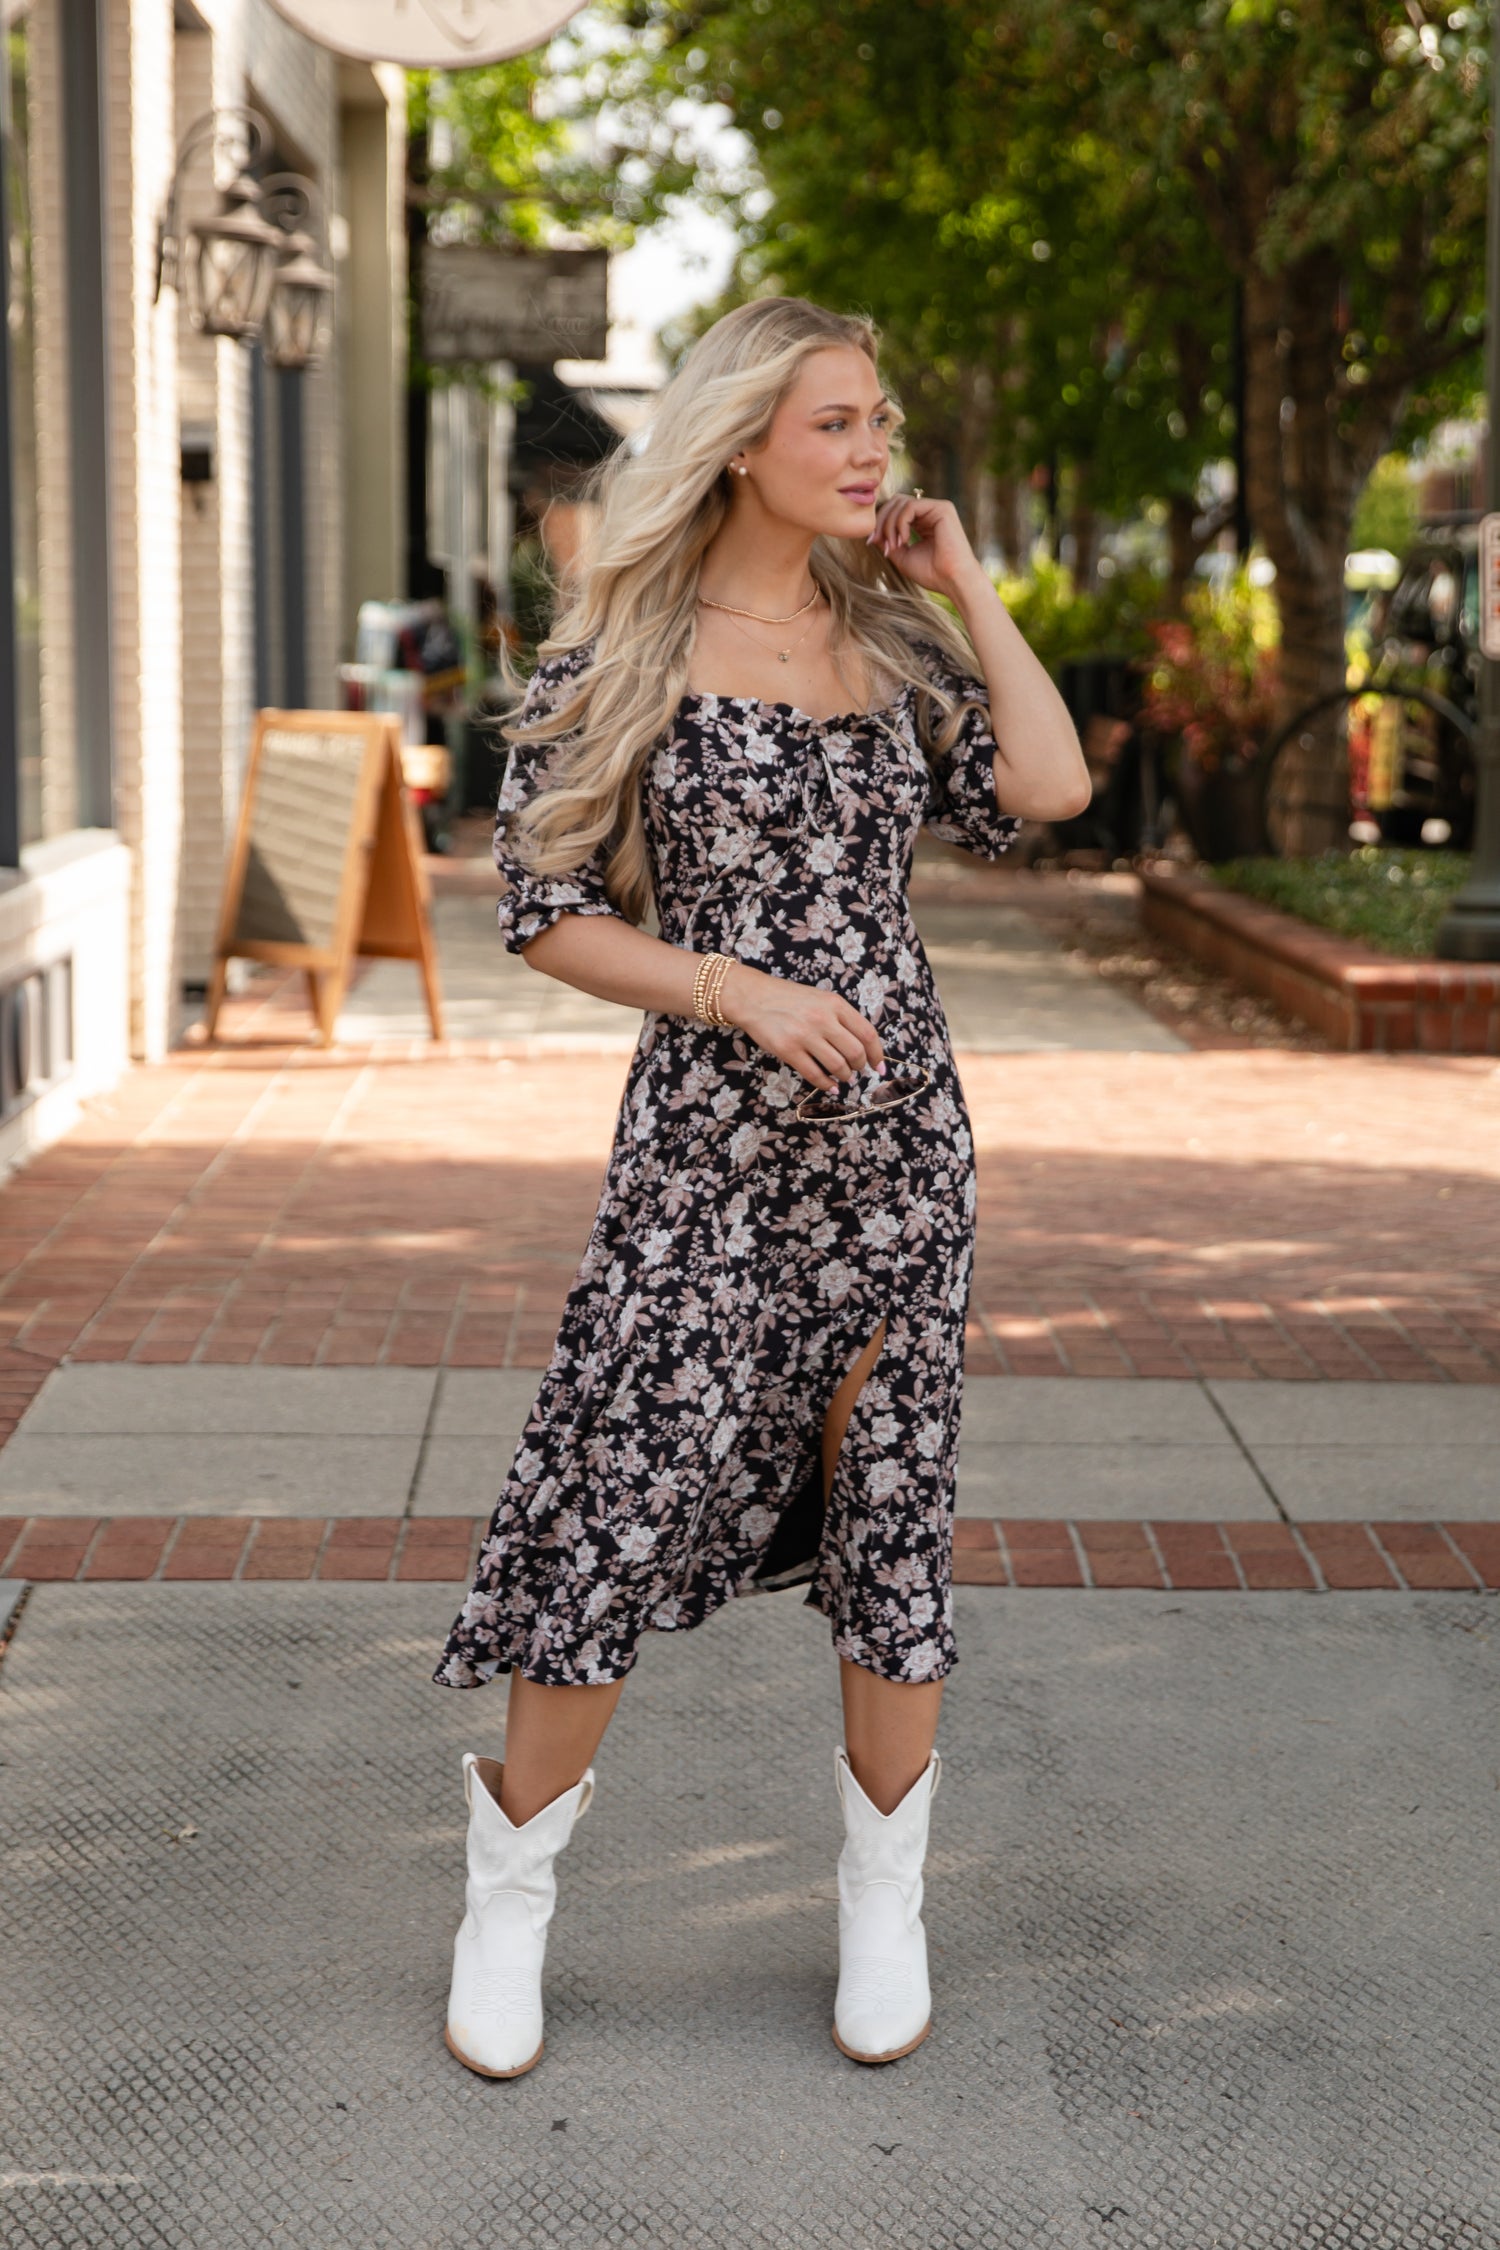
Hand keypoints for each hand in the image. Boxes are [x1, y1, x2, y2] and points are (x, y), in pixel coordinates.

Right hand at [720, 963, 884, 1091]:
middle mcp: (823, 1018)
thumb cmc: (788, 998)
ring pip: (837, 1065)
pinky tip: (829, 1086)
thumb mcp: (821, 999)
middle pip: (855, 1052)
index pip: (867, 1033)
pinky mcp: (788, 1050)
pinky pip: (814, 1074)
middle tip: (856, 1071)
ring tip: (842, 1077)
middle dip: (859, 1067)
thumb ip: (841, 1018)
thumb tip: (861, 1047)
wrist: (753, 997)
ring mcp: (805, 1035)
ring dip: (844, 1077)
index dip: (877, 1055)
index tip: (878, 1067)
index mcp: (835, 1004)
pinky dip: (826, 1085)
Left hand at [867, 491, 980, 598]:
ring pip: (901, 502)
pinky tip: (903, 540)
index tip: (871, 541)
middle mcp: (931, 512)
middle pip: (896, 502)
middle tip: (876, 540)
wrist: (953, 580)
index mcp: (923, 522)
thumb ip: (888, 542)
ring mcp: (937, 508)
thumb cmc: (932, 573)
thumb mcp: (902, 556)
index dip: (880, 522)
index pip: (896, 510)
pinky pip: (910, 506)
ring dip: (889, 524)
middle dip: (881, 520)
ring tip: (893, 545)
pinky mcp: (942, 508)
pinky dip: (900, 522)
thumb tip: (872, 532)